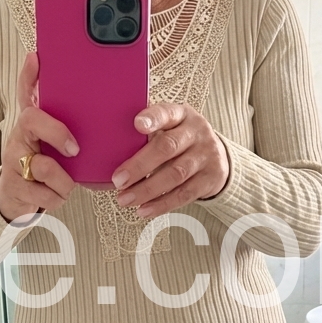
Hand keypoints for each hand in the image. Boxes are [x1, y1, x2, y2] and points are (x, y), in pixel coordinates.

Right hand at [0, 52, 77, 222]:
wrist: (16, 199)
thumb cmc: (40, 164)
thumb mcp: (50, 140)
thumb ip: (61, 115)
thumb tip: (65, 78)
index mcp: (29, 124)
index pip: (24, 91)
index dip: (28, 73)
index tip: (36, 59)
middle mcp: (17, 138)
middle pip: (31, 121)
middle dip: (58, 133)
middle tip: (75, 149)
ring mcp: (13, 162)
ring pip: (44, 166)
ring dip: (64, 181)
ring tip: (65, 183)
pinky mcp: (15, 187)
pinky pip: (47, 195)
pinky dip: (57, 198)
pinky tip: (54, 194)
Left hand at [111, 103, 229, 217]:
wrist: (216, 155)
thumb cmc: (179, 139)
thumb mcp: (168, 127)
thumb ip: (146, 131)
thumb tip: (105, 144)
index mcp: (181, 115)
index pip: (167, 113)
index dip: (153, 118)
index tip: (136, 124)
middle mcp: (196, 133)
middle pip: (168, 148)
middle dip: (140, 165)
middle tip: (118, 181)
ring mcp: (206, 155)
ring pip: (175, 174)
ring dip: (147, 189)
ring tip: (125, 199)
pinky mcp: (211, 178)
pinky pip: (184, 194)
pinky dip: (162, 204)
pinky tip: (144, 209)